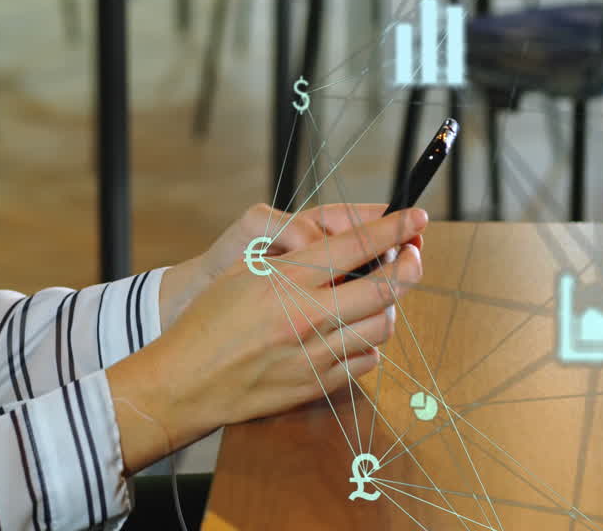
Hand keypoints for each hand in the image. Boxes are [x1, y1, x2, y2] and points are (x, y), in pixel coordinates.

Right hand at [109, 207, 426, 474]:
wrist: (187, 380)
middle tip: (413, 256)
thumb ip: (294, 257)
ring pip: (382, 325)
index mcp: (287, 278)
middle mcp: (307, 313)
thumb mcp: (243, 272)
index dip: (395, 228)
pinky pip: (365, 360)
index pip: (357, 245)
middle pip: (385, 286)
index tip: (415, 218)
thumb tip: (342, 244)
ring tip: (378, 297)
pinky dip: (368, 343)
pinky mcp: (318, 384)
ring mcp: (316, 352)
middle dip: (410, 266)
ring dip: (388, 307)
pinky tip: (354, 333)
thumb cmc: (209, 321)